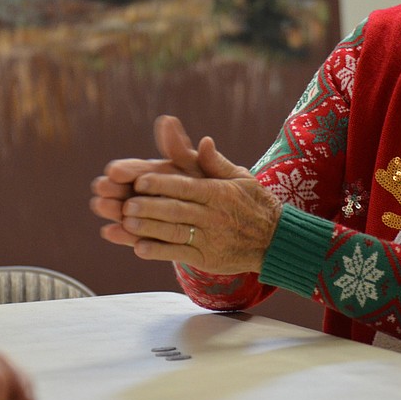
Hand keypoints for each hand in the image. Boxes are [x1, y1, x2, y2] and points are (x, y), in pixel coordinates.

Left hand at [96, 116, 283, 273]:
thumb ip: (216, 162)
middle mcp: (213, 215)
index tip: (140, 180)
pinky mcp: (207, 258)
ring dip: (149, 228)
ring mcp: (210, 238)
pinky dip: (159, 251)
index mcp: (218, 192)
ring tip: (125, 222)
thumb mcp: (240, 177)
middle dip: (150, 206)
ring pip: (175, 232)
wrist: (275, 240)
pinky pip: (180, 254)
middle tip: (126, 203)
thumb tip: (203, 141)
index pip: (186, 186)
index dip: (162, 183)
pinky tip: (138, 248)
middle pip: (177, 210)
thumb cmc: (254, 203)